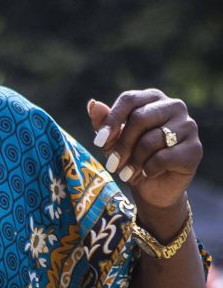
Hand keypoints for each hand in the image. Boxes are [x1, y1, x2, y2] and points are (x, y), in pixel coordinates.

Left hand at [87, 89, 201, 210]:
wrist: (153, 188)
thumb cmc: (132, 158)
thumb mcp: (112, 142)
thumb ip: (103, 123)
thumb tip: (93, 104)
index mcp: (153, 98)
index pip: (129, 99)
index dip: (112, 121)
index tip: (99, 142)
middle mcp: (174, 106)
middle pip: (140, 118)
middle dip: (122, 145)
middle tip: (112, 165)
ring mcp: (188, 126)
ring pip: (151, 140)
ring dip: (134, 161)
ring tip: (128, 172)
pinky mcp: (194, 149)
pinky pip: (164, 157)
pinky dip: (150, 169)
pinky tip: (148, 174)